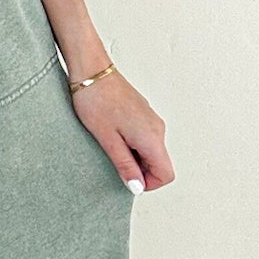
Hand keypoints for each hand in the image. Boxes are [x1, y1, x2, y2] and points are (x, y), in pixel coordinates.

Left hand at [70, 70, 173, 193]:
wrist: (92, 71)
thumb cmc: (96, 100)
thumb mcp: (108, 140)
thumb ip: (125, 165)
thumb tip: (137, 187)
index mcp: (152, 137)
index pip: (166, 174)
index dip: (148, 183)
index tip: (127, 178)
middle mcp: (157, 128)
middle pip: (160, 164)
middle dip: (140, 170)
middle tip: (114, 160)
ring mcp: (151, 119)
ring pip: (152, 151)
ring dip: (135, 156)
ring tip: (111, 143)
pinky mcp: (143, 114)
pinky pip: (145, 138)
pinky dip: (132, 144)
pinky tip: (113, 133)